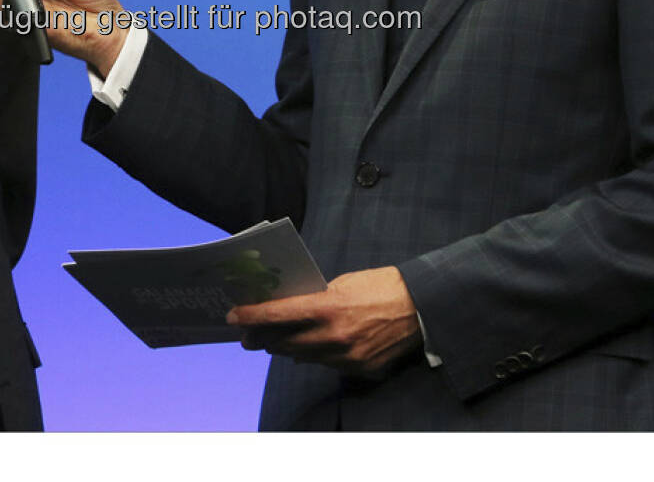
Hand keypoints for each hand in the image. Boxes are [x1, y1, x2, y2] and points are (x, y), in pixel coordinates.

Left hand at [226, 266, 421, 377]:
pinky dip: (314, 356)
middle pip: (284, 343)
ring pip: (302, 357)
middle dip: (261, 338)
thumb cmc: (381, 285)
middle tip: (246, 335)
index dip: (251, 316)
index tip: (232, 316)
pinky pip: (326, 365)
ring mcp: (347, 357)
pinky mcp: (359, 370)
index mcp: (329, 307)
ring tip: (271, 341)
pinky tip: (307, 349)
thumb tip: (289, 310)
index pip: (278, 315)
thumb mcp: (342, 283)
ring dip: (285, 348)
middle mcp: (334, 336)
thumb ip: (315, 299)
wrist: (421, 306)